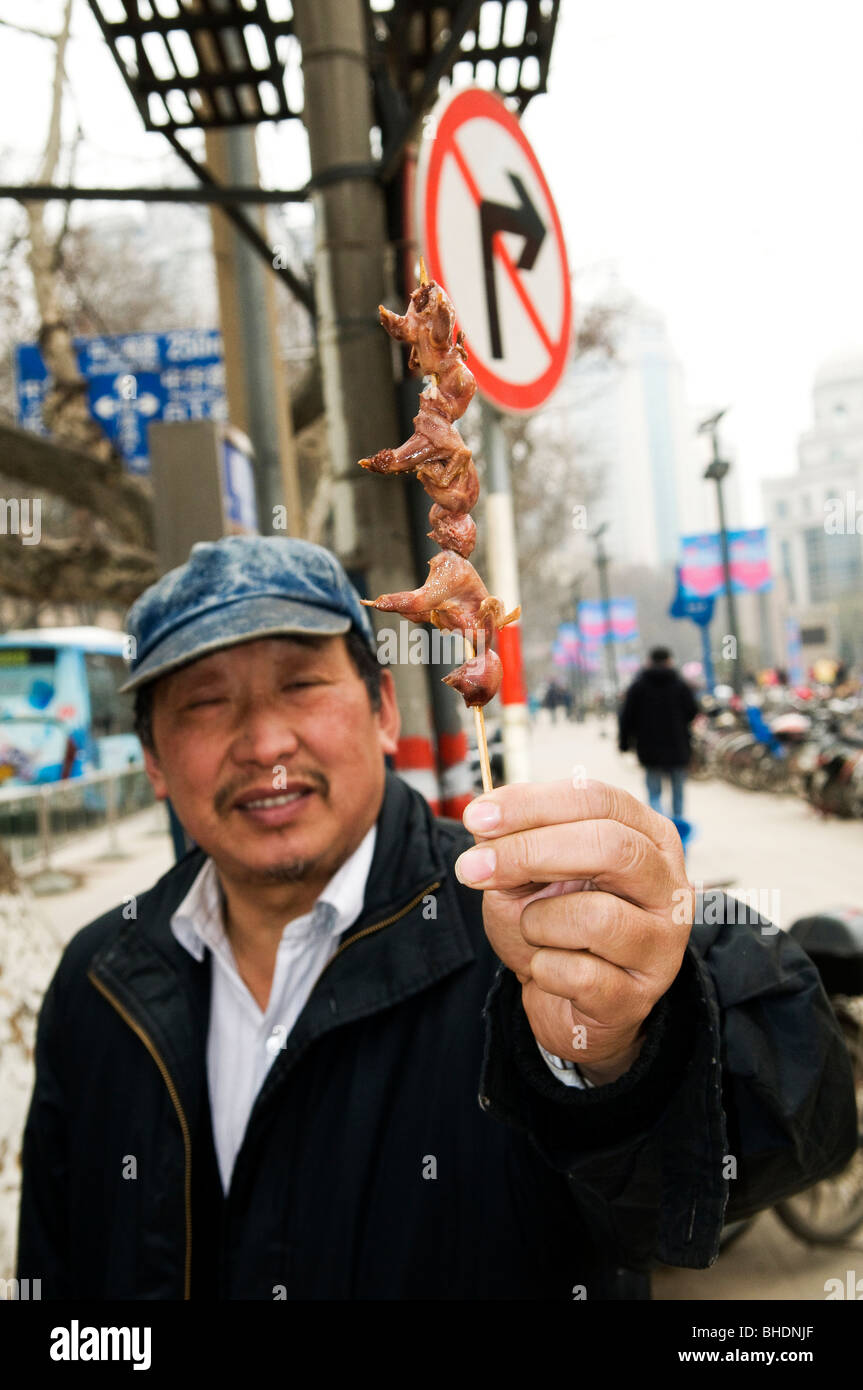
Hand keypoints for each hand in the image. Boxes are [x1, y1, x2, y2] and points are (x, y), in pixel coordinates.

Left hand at [457, 779, 693, 1084]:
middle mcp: (667, 884)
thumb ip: (512, 843)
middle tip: (473, 867)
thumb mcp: (527, 874)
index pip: (597, 800)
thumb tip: (484, 821)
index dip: (533, 804)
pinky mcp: (641, 995)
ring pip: (596, 916)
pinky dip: (544, 970)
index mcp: (646, 836)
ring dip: (538, 923)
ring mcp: (662, 942)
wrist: (565, 1000)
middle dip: (529, 853)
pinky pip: (581, 976)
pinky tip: (548, 970)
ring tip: (533, 931)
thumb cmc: (555, 927)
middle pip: (610, 847)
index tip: (477, 817)